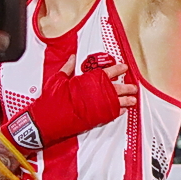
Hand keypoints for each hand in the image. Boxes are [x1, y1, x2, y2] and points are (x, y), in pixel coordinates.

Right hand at [0, 53, 137, 151]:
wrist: (47, 120)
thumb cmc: (51, 101)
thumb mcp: (58, 79)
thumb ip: (68, 68)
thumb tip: (73, 59)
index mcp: (88, 80)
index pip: (108, 71)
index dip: (118, 69)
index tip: (124, 67)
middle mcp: (96, 92)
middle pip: (118, 87)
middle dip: (127, 86)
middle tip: (133, 85)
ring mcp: (98, 106)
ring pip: (119, 101)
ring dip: (127, 99)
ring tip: (133, 99)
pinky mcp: (97, 118)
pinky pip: (113, 113)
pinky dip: (119, 111)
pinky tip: (123, 110)